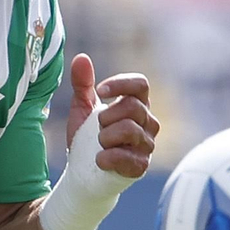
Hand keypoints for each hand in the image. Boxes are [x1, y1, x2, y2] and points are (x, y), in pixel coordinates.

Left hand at [63, 53, 158, 178]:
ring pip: (130, 130)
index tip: (99, 91)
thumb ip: (82, 84)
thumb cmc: (85, 138)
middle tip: (97, 127)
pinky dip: (107, 157)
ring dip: (104, 136)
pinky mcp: (140, 166)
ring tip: (98, 144)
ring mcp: (147, 145)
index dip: (120, 84)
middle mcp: (148, 123)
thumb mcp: (81, 109)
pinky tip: (99, 159)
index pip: (141, 84)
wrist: (82, 172)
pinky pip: (127, 157)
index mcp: (136, 105)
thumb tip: (81, 57)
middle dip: (107, 116)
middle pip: (133, 106)